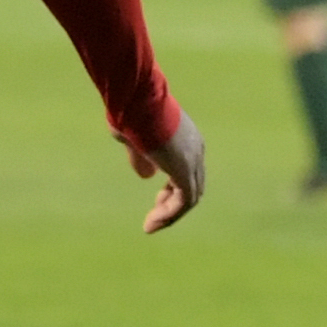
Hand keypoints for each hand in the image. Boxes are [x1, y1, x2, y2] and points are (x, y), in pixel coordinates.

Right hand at [129, 106, 208, 233]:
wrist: (137, 102)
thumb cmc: (131, 113)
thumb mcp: (133, 139)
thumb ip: (141, 158)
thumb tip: (146, 176)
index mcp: (187, 139)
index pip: (187, 170)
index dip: (172, 188)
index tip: (156, 199)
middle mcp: (195, 150)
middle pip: (193, 185)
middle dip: (173, 202)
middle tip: (155, 214)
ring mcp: (193, 160)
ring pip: (190, 197)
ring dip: (171, 214)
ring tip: (151, 225)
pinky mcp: (185, 171)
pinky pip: (184, 201)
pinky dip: (170, 214)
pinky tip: (153, 222)